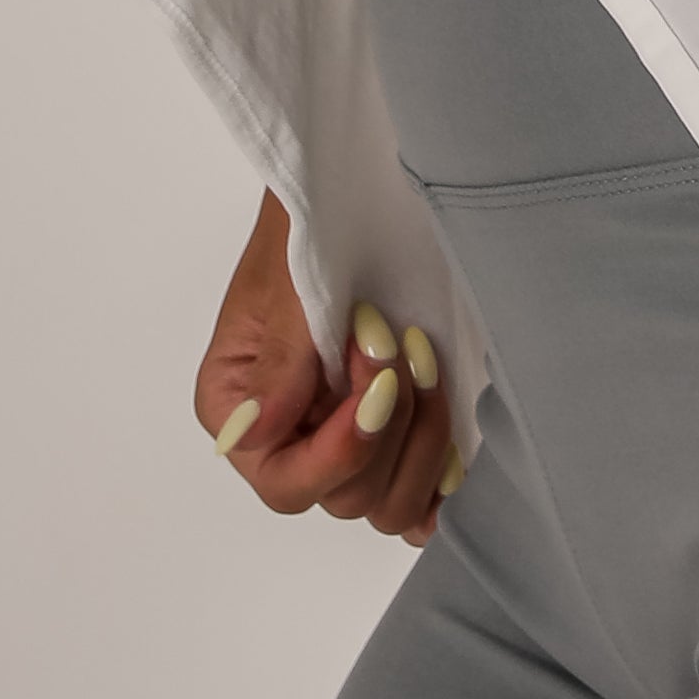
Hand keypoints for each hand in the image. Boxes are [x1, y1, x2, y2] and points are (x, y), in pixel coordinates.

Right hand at [191, 188, 457, 548]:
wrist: (357, 194)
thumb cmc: (308, 229)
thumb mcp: (290, 282)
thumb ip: (280, 359)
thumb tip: (252, 434)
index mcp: (240, 411)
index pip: (286, 483)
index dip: (342, 449)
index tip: (380, 384)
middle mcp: (288, 440)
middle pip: (345, 498)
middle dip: (388, 424)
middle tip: (399, 342)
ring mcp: (343, 443)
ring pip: (390, 505)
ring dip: (423, 436)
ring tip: (424, 358)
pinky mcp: (394, 441)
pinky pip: (420, 503)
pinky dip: (441, 483)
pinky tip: (458, 444)